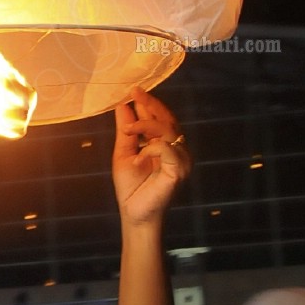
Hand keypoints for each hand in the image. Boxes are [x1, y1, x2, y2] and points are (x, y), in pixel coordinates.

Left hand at [112, 91, 190, 227]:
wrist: (134, 213)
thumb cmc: (131, 187)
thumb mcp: (124, 153)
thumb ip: (126, 131)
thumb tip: (124, 105)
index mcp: (165, 144)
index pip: (161, 117)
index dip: (149, 103)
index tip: (134, 91)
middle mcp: (176, 149)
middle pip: (168, 119)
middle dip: (151, 105)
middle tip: (135, 94)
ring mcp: (180, 160)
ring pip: (169, 131)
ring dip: (147, 126)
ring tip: (130, 129)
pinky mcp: (178, 171)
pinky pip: (168, 150)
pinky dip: (152, 148)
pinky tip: (139, 155)